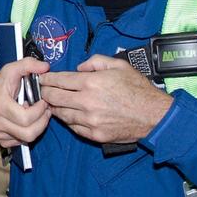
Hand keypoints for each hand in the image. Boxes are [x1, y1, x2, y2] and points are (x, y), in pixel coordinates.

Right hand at [0, 57, 50, 148]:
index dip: (40, 111)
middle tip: (45, 111)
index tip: (43, 101)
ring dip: (37, 128)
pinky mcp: (1, 140)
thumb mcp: (11, 69)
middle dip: (42, 122)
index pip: (26, 118)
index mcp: (0, 105)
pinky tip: (28, 123)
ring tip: (38, 116)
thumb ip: (28, 64)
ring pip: (26, 139)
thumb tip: (45, 67)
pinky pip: (20, 143)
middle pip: (28, 133)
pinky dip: (28, 134)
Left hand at [38, 54, 172, 143]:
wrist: (154, 115)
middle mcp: (87, 102)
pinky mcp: (94, 134)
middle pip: (53, 97)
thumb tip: (79, 68)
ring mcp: (90, 121)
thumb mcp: (118, 65)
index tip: (42, 78)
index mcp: (91, 83)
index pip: (58, 80)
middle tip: (43, 90)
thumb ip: (95, 61)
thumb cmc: (138, 89)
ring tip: (53, 102)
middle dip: (45, 92)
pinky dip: (68, 120)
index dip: (46, 79)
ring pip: (60, 114)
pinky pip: (73, 127)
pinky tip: (68, 114)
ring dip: (54, 107)